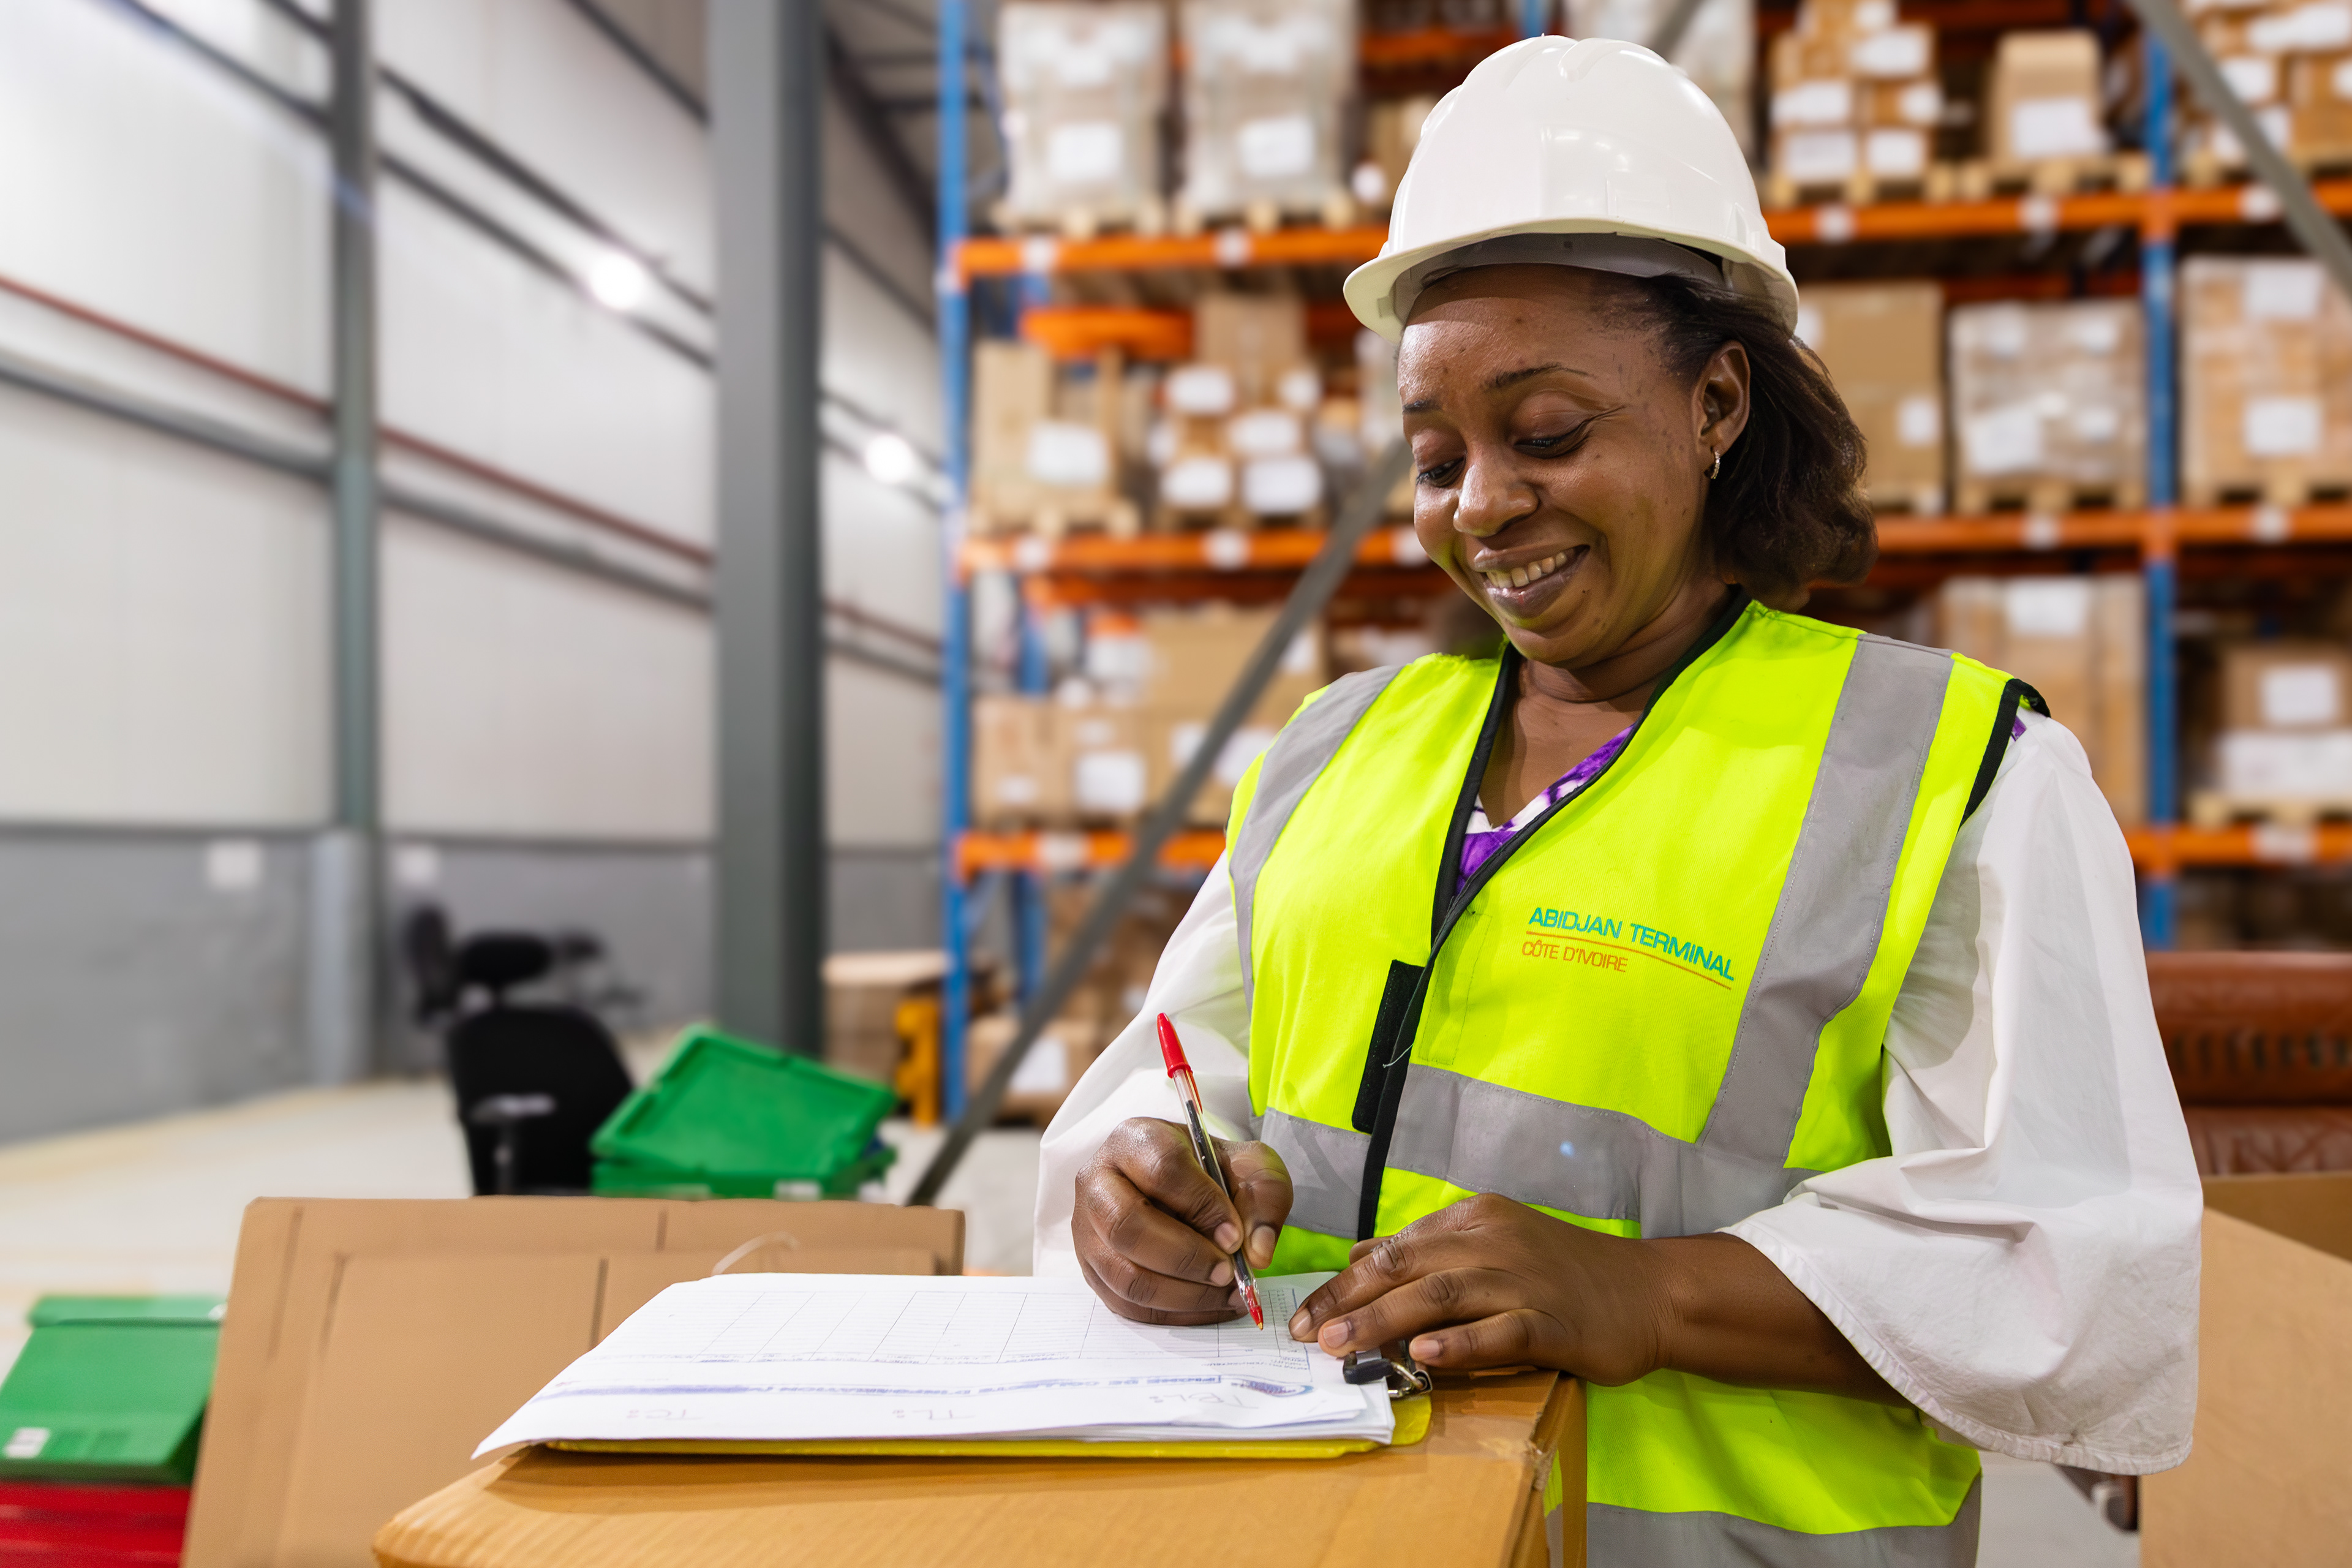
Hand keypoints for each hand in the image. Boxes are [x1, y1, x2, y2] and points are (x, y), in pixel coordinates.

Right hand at [1073, 1117, 1290, 1324]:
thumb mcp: (1250, 1167)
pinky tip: (1209, 1304)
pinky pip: (1127, 1305)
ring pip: (1125, 1274)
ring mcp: (1087, 1230)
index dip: (1202, 1206)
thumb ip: (1264, 1198)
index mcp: (1134, 1140)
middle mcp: (1098, 1182)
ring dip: (1183, 1294)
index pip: (1161, 1170)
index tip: (1234, 1234)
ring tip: (1225, 1291)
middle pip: (1128, 1226)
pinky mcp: (1092, 1270)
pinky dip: (1175, 1313)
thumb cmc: (1213, 1172)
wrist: (1185, 1188)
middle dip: (1186, 1257)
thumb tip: (1257, 1253)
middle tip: (1228, 1271)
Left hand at [1289, 1193, 1670, 1382]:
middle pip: (1407, 1269)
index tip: (1303, 1314)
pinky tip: (1423, 1355)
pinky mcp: (1554, 1323)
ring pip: (1442, 1296)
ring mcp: (1525, 1281)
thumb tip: (1359, 1259)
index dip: (1343, 1283)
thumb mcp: (1492, 1244)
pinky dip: (1459, 1343)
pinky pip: (1500, 1331)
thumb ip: (1429, 1251)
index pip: (1393, 1249)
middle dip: (1350, 1302)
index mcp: (1474, 1219)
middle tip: (1308, 1334)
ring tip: (1342, 1346)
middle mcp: (1494, 1242)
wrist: (1649, 1291)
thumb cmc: (1563, 1271)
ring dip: (1385, 1322)